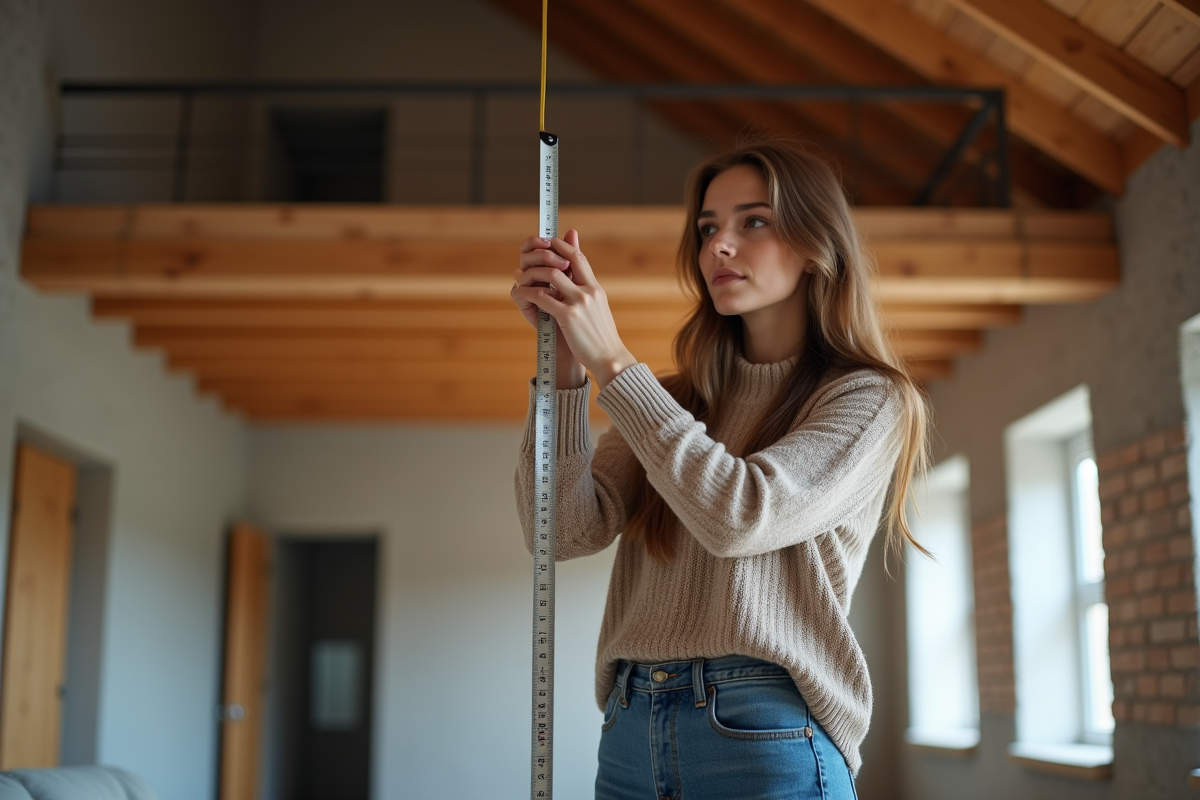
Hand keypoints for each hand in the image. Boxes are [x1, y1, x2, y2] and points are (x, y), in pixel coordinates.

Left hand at [511, 230, 636, 389]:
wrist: (609, 357)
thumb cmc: (601, 337)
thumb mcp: (598, 308)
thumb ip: (587, 292)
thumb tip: (578, 282)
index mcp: (596, 288)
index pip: (579, 258)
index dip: (563, 245)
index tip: (549, 242)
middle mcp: (589, 291)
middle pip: (565, 260)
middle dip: (545, 254)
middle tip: (530, 257)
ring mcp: (579, 303)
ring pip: (550, 275)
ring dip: (533, 274)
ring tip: (523, 277)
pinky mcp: (568, 317)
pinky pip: (542, 297)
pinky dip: (529, 293)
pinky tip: (522, 294)